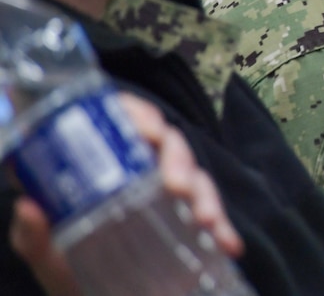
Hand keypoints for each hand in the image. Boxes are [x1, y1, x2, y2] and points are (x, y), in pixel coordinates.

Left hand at [9, 93, 242, 295]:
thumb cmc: (70, 276)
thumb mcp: (47, 257)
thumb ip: (33, 237)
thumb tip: (27, 206)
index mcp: (104, 168)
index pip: (124, 121)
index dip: (139, 115)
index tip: (149, 131)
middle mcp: (139, 174)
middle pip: (167, 144)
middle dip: (178, 158)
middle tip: (176, 184)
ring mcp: (167, 199)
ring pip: (195, 175)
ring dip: (204, 192)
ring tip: (205, 218)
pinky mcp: (189, 225)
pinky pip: (212, 216)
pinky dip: (224, 227)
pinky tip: (227, 244)